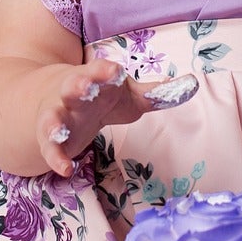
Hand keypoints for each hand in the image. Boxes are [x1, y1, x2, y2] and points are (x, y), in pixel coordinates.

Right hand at [36, 59, 200, 177]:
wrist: (51, 97)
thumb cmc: (101, 96)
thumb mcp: (128, 93)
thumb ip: (157, 93)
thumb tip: (192, 83)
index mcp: (96, 79)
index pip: (100, 71)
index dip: (105, 72)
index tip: (115, 72)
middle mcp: (73, 94)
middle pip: (73, 86)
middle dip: (78, 86)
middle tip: (85, 88)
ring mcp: (59, 115)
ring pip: (53, 117)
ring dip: (56, 123)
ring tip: (60, 131)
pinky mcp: (49, 138)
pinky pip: (49, 148)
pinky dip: (55, 158)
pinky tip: (66, 169)